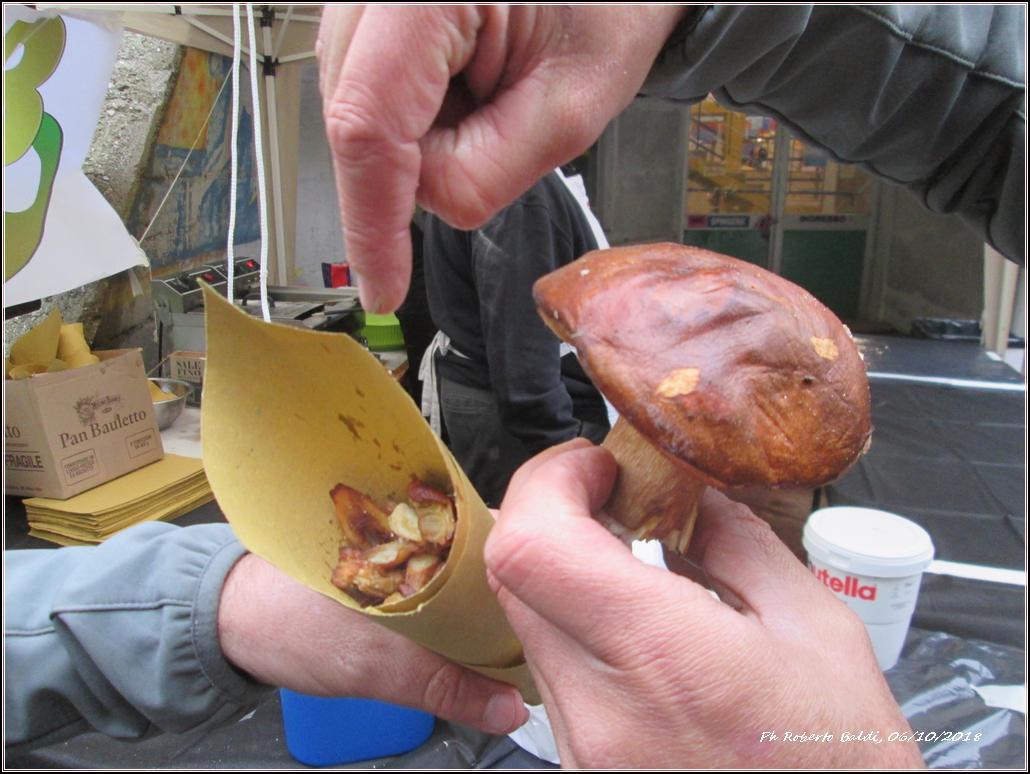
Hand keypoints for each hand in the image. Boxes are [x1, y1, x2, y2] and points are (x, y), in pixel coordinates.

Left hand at [217, 552, 527, 735]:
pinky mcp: (397, 583)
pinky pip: (445, 600)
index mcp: (416, 527)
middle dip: (517, 602)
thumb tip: (509, 708)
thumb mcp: (374, 663)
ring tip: (520, 648)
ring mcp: (409, 558)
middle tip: (548, 642)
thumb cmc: (285, 622)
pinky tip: (477, 648)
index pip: (498, 535)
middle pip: (490, 566)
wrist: (228, 624)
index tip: (560, 609)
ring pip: (470, 587)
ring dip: (490, 618)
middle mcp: (419, 533)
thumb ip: (444, 686)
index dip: (531, 572)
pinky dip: (463, 624)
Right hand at [317, 5, 685, 311]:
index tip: (382, 286)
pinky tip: (465, 79)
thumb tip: (425, 205)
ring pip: (354, 106)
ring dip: (416, 131)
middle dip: (414, 163)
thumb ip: (486, 175)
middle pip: (353, 117)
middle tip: (498, 129)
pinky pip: (364, 83)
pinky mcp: (364, 4)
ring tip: (490, 87)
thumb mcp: (570, 110)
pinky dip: (411, 108)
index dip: (371, 220)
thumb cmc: (611, 7)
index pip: (368, 123)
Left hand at [484, 440, 924, 767]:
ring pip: (528, 622)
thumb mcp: (818, 634)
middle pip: (515, 577)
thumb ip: (743, 545)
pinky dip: (578, 626)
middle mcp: (599, 712)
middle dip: (554, 515)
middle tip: (611, 496)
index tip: (592, 466)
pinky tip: (634, 622)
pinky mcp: (579, 766)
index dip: (547, 483)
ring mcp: (581, 747)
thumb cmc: (838, 767)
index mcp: (663, 660)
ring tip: (632, 559)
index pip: (532, 547)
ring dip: (564, 571)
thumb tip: (696, 496)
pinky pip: (551, 673)